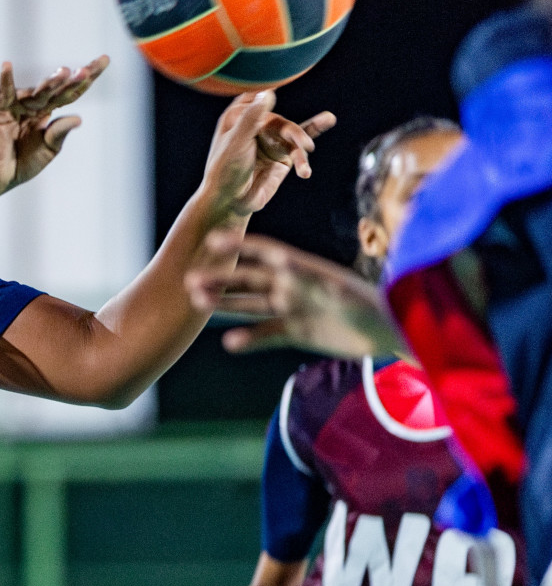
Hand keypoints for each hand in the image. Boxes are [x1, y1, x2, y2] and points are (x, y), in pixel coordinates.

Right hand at [0, 56, 108, 197]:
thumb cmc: (20, 164)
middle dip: (74, 78)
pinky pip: (3, 93)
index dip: (86, 78)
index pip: (71, 92)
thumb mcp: (48, 150)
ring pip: (38, 92)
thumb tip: (79, 118)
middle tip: (88, 69)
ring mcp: (17, 106)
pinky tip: (6, 66)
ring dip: (51, 83)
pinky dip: (4, 80)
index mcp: (48, 112)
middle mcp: (34, 105)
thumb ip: (59, 133)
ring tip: (65, 73)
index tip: (105, 60)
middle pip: (58, 87)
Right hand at [185, 232, 405, 357]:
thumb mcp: (342, 291)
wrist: (393, 333)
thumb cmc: (373, 306)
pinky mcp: (298, 332)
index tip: (214, 242)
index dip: (240, 246)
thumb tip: (283, 262)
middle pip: (251, 280)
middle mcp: (294, 287)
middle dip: (222, 279)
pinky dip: (249, 340)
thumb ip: (311, 279)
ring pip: (252, 306)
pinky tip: (229, 343)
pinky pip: (267, 335)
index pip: (267, 253)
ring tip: (199, 302)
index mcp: (304, 269)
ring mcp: (294, 309)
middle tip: (191, 280)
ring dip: (226, 305)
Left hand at [199, 91, 334, 221]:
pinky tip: (309, 167)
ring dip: (302, 146)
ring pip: (293, 136)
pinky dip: (305, 157)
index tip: (280, 83)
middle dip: (294, 133)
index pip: (256, 99)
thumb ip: (252, 117)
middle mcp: (256, 127)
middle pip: (281, 122)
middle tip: (305, 145)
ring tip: (308, 154)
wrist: (229, 201)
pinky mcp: (282, 158)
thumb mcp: (236, 142)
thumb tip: (269, 92)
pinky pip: (299, 151)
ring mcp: (271, 142)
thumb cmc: (225, 170)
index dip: (266, 93)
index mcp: (239, 118)